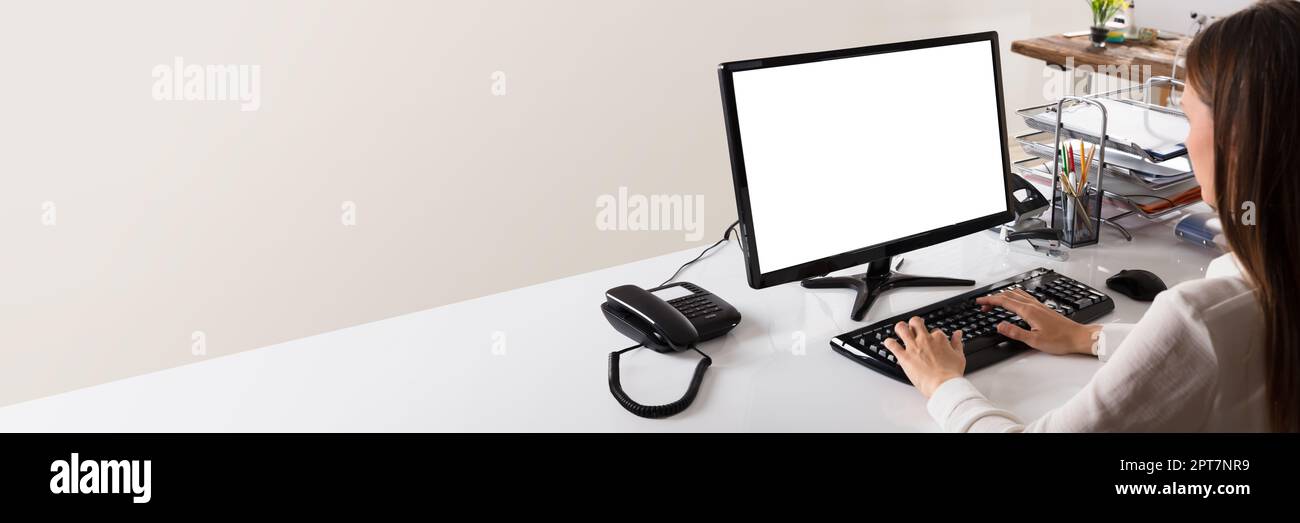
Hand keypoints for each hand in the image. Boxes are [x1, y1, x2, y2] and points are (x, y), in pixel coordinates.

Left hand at [881, 317, 965, 397]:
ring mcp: (913, 347)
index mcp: (939, 339)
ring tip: (899, 330)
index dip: (932, 335)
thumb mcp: (959, 356)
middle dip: (914, 323)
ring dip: (900, 328)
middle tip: (913, 327)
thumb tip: (958, 334)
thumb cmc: (951, 374)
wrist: (943, 385)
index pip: (934, 330)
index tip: (932, 339)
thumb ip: (957, 343)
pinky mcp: (904, 356)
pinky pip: (892, 345)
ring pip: (902, 329)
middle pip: (916, 323)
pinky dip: (889, 343)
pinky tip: (889, 343)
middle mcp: (925, 340)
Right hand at [975, 288, 1101, 355]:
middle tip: (983, 305)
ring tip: (995, 303)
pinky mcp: (1043, 308)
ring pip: (1017, 294)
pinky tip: (1015, 302)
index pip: (1004, 301)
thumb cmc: (1060, 340)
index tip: (980, 302)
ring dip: (1003, 296)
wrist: (1078, 337)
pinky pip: (1024, 297)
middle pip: (1009, 295)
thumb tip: (1000, 326)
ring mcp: (1039, 305)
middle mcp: (1033, 305)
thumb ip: (1015, 332)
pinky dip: (1014, 297)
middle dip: (994, 298)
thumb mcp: (1034, 341)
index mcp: (1029, 311)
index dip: (990, 300)